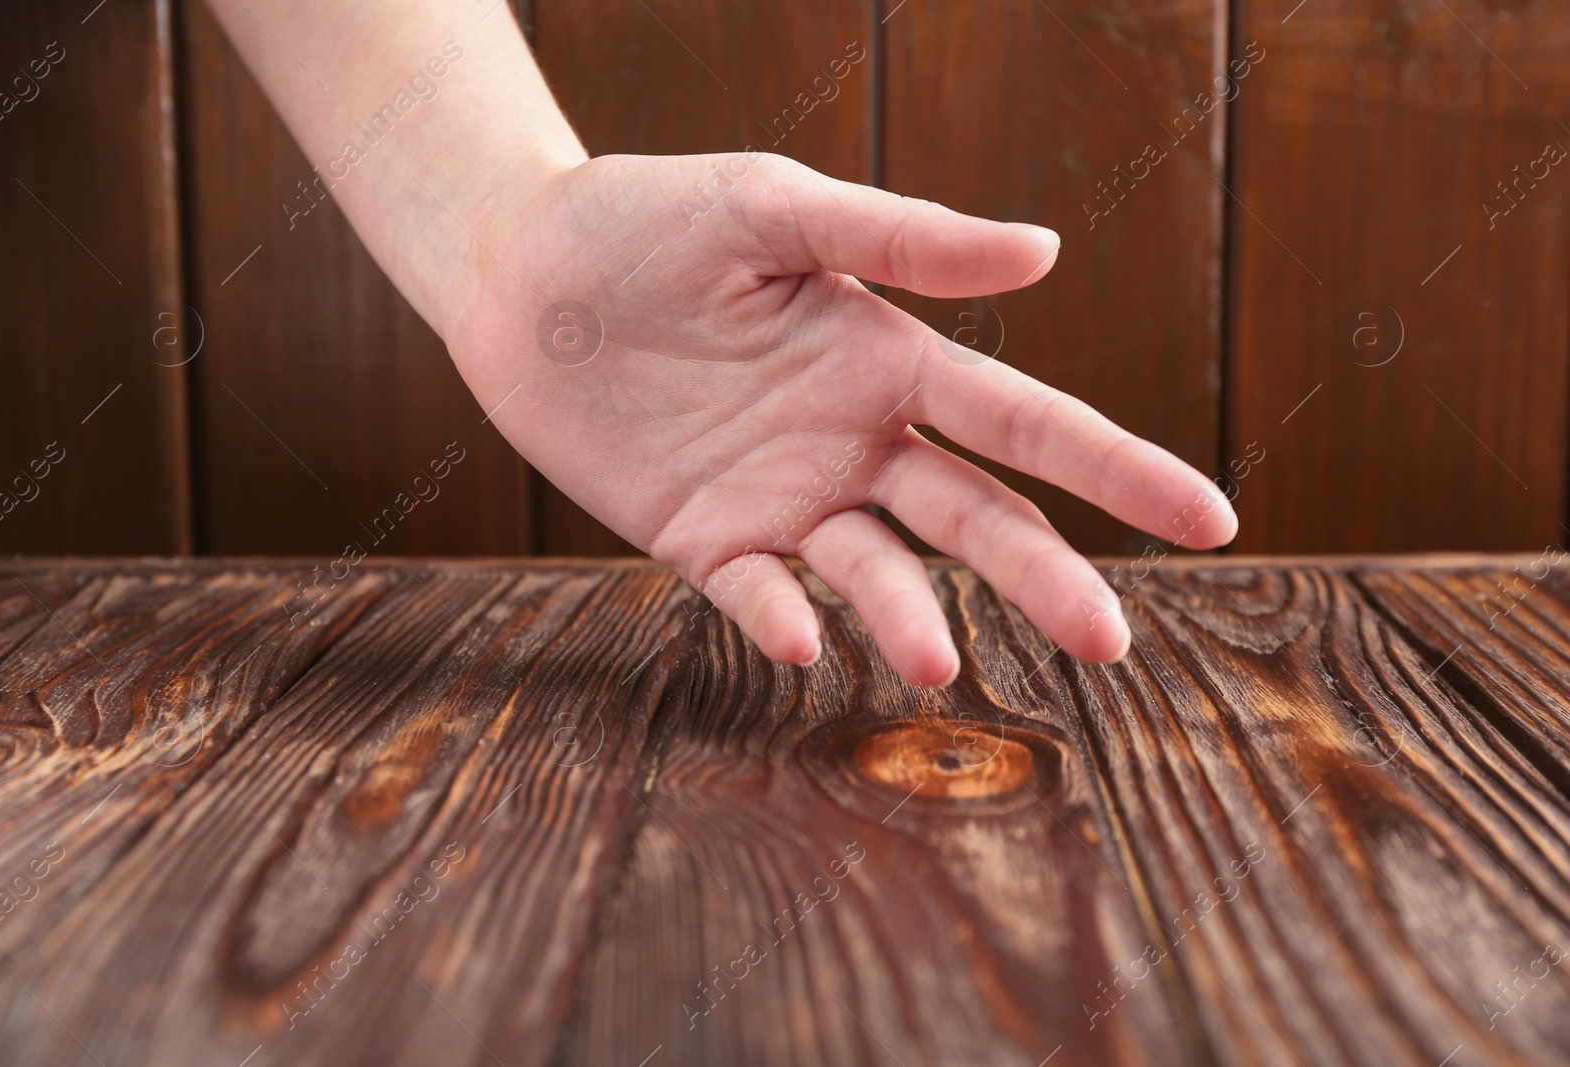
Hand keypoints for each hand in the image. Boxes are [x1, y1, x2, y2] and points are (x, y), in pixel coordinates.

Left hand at [444, 151, 1236, 685]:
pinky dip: (778, 618)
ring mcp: (783, 499)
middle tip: (1109, 642)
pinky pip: (754, 595)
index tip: (1210, 520)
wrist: (520, 273)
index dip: (1118, 470)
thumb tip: (1046, 255)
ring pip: (875, 571)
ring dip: (907, 615)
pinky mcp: (702, 540)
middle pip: (974, 519)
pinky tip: (797, 635)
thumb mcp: (774, 208)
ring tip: (933, 660)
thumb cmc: (648, 220)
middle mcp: (854, 443)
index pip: (1027, 423)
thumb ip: (901, 238)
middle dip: (1045, 576)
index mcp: (889, 359)